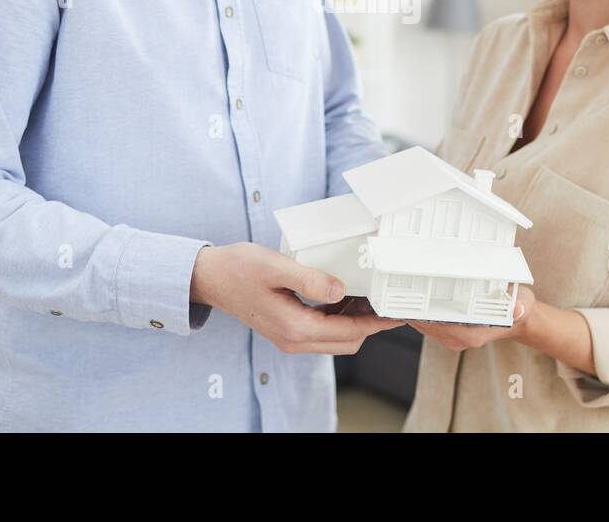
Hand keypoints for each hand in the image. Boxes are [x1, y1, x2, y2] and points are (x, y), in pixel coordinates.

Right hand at [190, 242, 404, 353]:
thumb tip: (341, 290)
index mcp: (295, 327)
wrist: (210, 277)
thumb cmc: (239, 269)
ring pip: (335, 339)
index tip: (397, 314)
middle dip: (371, 325)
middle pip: (347, 341)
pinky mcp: (286, 329)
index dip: (377, 323)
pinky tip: (344, 297)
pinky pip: (322, 331)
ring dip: (356, 322)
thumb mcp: (275, 266)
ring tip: (371, 297)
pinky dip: (339, 319)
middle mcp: (294, 339)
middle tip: (389, 303)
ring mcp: (289, 337)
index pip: (349, 332)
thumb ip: (310, 279)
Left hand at [408, 286, 536, 350]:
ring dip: (412, 309)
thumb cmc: (518, 309)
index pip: (437, 324)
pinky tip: (412, 296)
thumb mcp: (522, 304)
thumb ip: (519, 306)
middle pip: (425, 324)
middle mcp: (458, 339)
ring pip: (423, 324)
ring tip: (398, 289)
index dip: (420, 313)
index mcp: (471, 335)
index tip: (405, 299)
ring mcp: (452, 337)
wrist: (518, 319)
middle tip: (395, 288)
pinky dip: (419, 310)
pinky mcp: (449, 331)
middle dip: (411, 309)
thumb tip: (516, 308)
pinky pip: (428, 322)